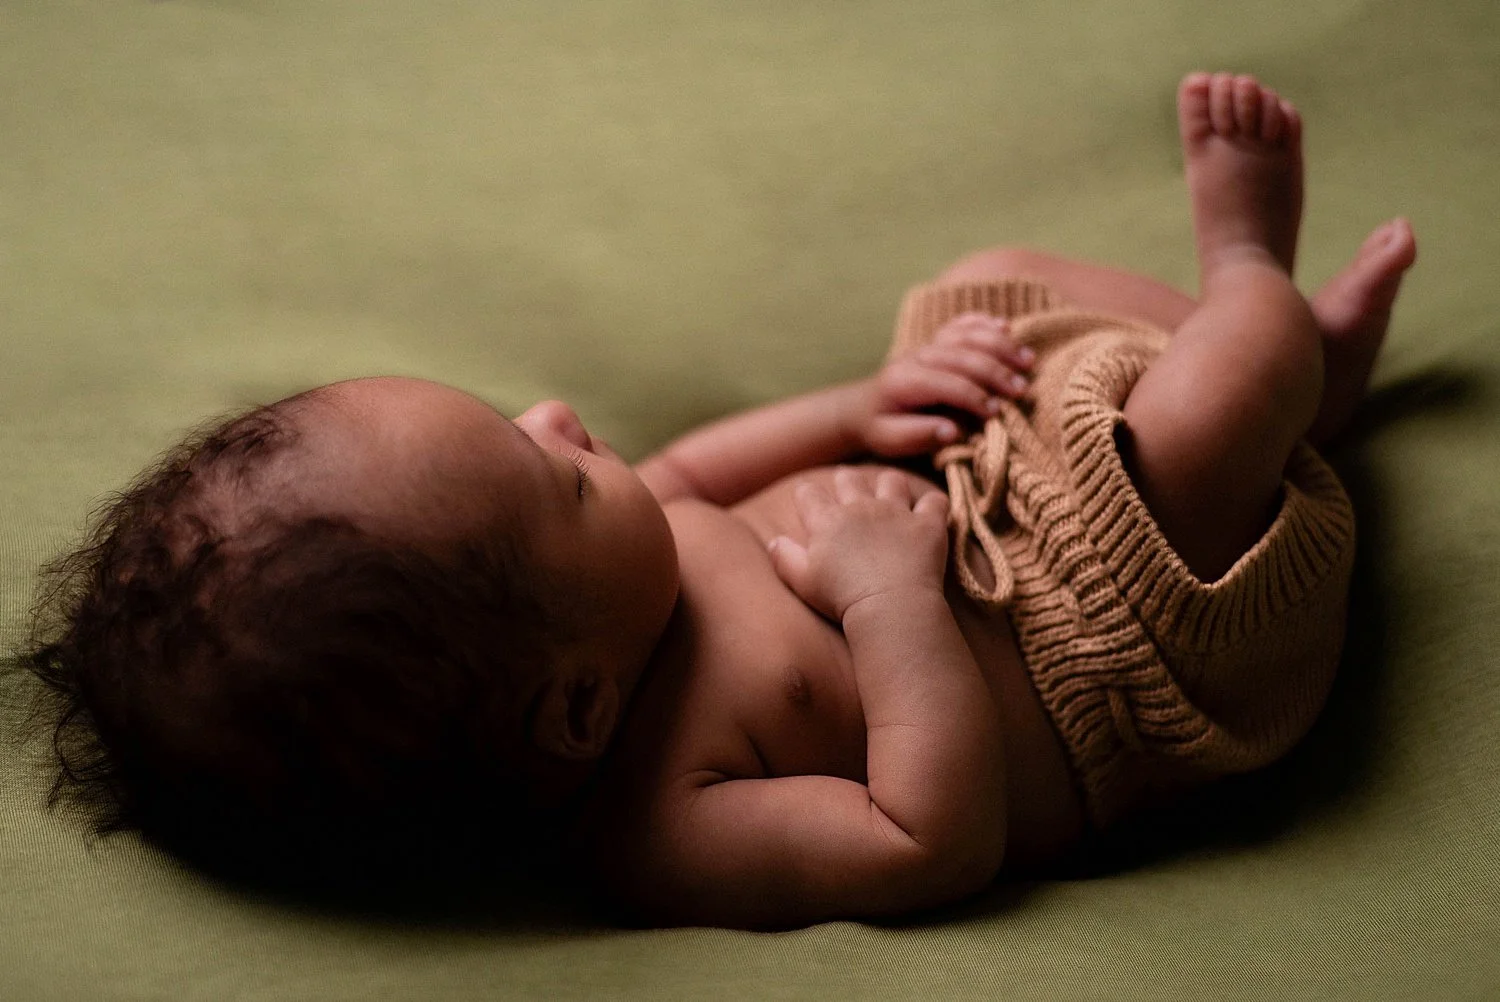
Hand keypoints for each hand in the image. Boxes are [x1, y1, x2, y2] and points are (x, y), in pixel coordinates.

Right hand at [767, 467, 949, 621]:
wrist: (889, 607)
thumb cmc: (841, 599)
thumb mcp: (802, 582)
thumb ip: (784, 558)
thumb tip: (774, 541)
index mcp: (826, 520)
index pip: (808, 492)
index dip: (807, 497)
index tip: (810, 507)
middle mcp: (860, 507)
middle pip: (849, 478)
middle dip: (846, 482)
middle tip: (850, 497)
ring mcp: (896, 512)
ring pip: (892, 480)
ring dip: (890, 486)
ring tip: (891, 500)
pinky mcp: (927, 524)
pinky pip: (935, 500)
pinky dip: (933, 504)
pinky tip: (930, 514)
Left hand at [852, 313, 1034, 456]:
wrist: (863, 406)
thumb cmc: (881, 427)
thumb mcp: (890, 440)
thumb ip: (919, 435)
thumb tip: (953, 430)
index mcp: (904, 381)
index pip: (946, 383)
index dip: (973, 396)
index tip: (996, 412)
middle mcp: (917, 357)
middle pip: (962, 355)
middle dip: (995, 371)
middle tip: (1022, 390)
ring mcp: (928, 345)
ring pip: (966, 335)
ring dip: (1000, 345)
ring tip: (1028, 361)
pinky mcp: (936, 341)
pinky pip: (961, 323)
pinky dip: (984, 322)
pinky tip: (1006, 326)